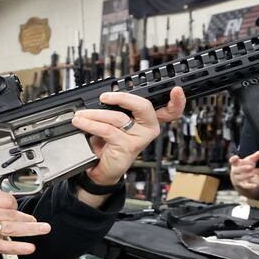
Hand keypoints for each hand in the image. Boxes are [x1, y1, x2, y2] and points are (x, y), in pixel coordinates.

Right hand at [0, 187, 50, 256]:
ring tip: (42, 231)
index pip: (3, 198)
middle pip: (9, 213)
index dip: (13, 205)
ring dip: (28, 231)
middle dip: (27, 218)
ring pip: (8, 229)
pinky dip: (14, 247)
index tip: (16, 210)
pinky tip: (27, 248)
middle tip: (39, 222)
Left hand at [70, 86, 185, 184]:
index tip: (177, 90)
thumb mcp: (114, 123)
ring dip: (95, 114)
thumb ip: (116, 109)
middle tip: (104, 97)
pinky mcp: (128, 147)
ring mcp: (140, 139)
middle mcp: (149, 129)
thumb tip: (103, 97)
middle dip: (122, 98)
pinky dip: (91, 124)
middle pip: (144, 106)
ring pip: (118, 117)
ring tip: (81, 114)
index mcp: (148, 120)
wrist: (102, 168)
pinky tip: (82, 123)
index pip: (169, 110)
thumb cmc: (109, 144)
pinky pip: (108, 130)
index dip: (177, 101)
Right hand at [229, 149, 258, 191]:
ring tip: (253, 174)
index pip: (232, 160)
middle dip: (243, 168)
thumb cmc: (246, 166)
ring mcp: (237, 178)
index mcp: (236, 163)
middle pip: (237, 170)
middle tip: (251, 167)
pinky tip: (255, 185)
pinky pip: (245, 186)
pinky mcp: (241, 185)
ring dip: (246, 176)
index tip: (236, 157)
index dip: (233, 159)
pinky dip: (249, 186)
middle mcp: (235, 171)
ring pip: (241, 178)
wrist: (241, 179)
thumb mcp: (251, 160)